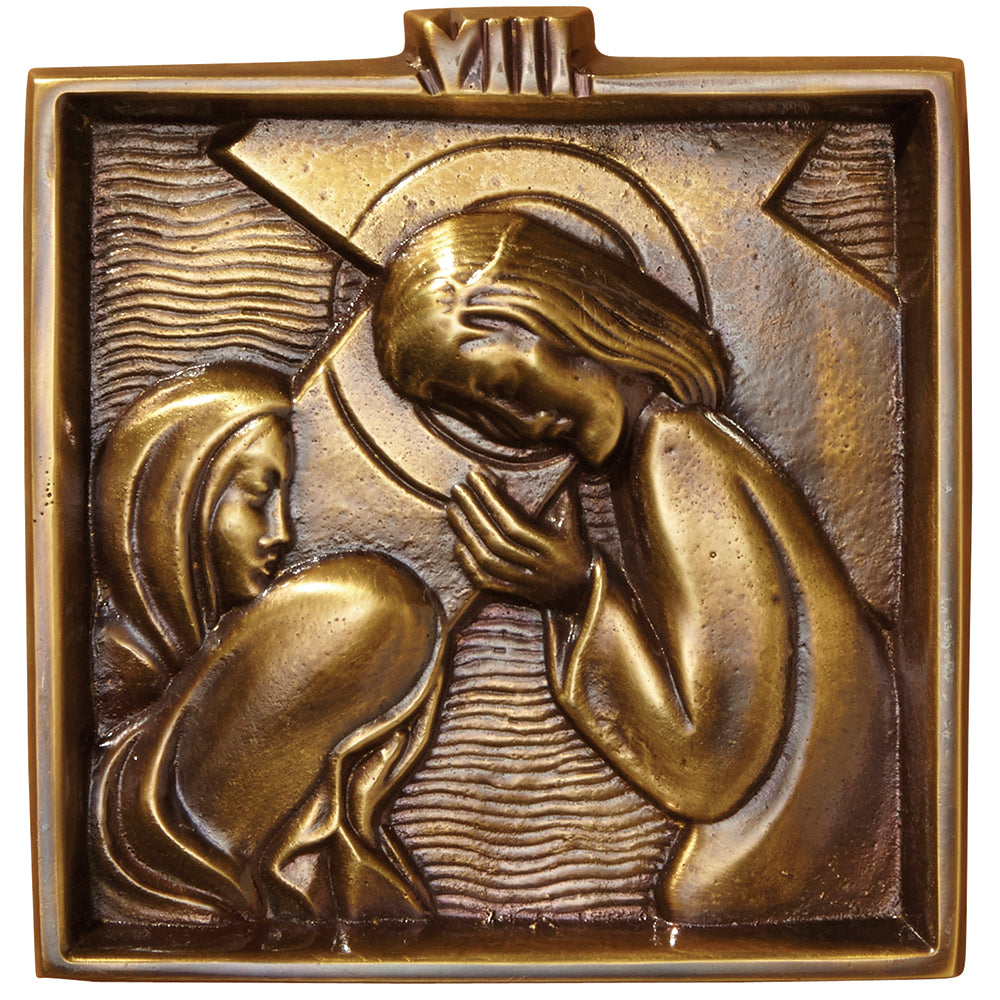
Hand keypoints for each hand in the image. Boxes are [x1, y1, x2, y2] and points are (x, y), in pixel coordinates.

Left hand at [447, 470, 592, 612]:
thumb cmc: (578, 559)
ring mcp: (523, 582)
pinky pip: (487, 583)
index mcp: (549, 548)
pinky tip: (457, 546)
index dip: (492, 501)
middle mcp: (535, 566)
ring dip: (466, 536)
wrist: (582, 598)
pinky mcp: (514, 594)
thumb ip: (569, 508)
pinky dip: (469, 567)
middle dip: (473, 513)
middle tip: (457, 490)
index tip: (476, 479)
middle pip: (496, 540)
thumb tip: (567, 484)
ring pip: (488, 561)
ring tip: (452, 511)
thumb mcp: (576, 534)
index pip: (514, 524)